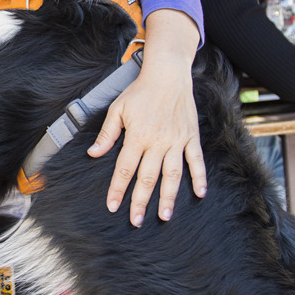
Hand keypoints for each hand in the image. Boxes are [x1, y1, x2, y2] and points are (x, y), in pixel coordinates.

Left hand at [88, 39, 206, 226]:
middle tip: (136, 221)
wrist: (167, 73)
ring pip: (172, 174)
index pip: (125, 169)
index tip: (113, 206)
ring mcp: (176, 140)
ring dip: (168, 196)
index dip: (118, 189)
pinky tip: (200, 193)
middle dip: (140, 201)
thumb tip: (94, 154)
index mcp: (137, 136)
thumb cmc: (140, 91)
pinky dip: (199, 177)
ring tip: (164, 215)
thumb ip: (107, 134)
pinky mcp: (190, 136)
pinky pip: (196, 160)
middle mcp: (157, 141)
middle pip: (147, 177)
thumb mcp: (117, 109)